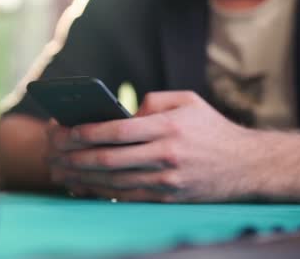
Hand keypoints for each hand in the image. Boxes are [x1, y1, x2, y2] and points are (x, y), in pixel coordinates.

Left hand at [47, 91, 271, 202]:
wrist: (247, 166)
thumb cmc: (212, 129)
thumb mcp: (187, 101)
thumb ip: (152, 101)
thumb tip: (121, 113)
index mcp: (168, 127)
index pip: (118, 130)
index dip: (87, 132)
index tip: (64, 130)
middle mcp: (165, 155)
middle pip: (108, 158)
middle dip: (74, 156)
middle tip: (52, 152)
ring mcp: (166, 180)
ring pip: (112, 181)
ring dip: (80, 177)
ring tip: (58, 171)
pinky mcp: (166, 197)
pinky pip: (125, 196)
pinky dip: (100, 192)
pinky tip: (82, 187)